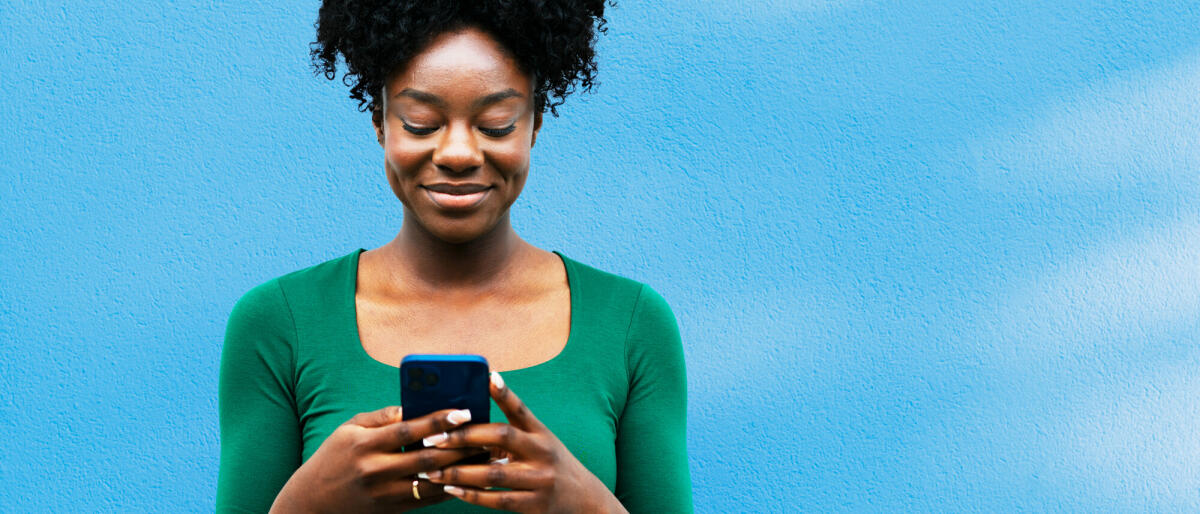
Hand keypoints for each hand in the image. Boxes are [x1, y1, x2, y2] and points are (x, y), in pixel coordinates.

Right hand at [270, 406, 484, 512]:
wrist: (313, 501)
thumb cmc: (334, 457)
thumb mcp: (349, 429)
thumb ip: (382, 417)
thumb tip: (413, 405)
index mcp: (364, 445)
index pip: (408, 430)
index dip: (437, 421)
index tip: (464, 411)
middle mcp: (376, 471)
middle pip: (427, 458)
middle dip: (460, 446)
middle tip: (487, 433)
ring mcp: (385, 494)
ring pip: (432, 482)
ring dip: (462, 469)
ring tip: (487, 456)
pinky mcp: (393, 510)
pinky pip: (428, 500)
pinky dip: (450, 487)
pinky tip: (469, 476)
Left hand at [423, 373, 627, 512]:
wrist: (585, 501)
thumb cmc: (553, 465)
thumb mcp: (542, 441)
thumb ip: (515, 429)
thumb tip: (482, 408)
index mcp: (542, 434)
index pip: (522, 409)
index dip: (506, 393)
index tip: (488, 377)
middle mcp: (543, 452)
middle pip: (502, 437)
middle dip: (464, 436)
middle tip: (433, 437)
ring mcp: (540, 480)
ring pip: (493, 473)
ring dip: (458, 472)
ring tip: (431, 471)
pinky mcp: (535, 505)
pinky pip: (497, 500)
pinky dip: (471, 495)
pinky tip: (451, 491)